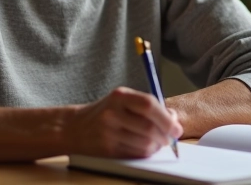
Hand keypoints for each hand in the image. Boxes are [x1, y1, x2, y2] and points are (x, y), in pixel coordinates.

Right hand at [65, 87, 182, 157]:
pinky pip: (135, 154)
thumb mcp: (122, 100)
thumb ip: (147, 106)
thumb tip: (174, 118)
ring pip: (144, 144)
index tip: (177, 128)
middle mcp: (112, 113)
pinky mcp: (107, 149)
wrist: (74, 127)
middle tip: (171, 138)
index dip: (167, 118)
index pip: (149, 105)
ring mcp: (108, 132)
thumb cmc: (105, 112)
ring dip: (156, 146)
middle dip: (166, 136)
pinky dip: (145, 152)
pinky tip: (144, 147)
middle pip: (149, 127)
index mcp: (119, 96)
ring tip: (156, 142)